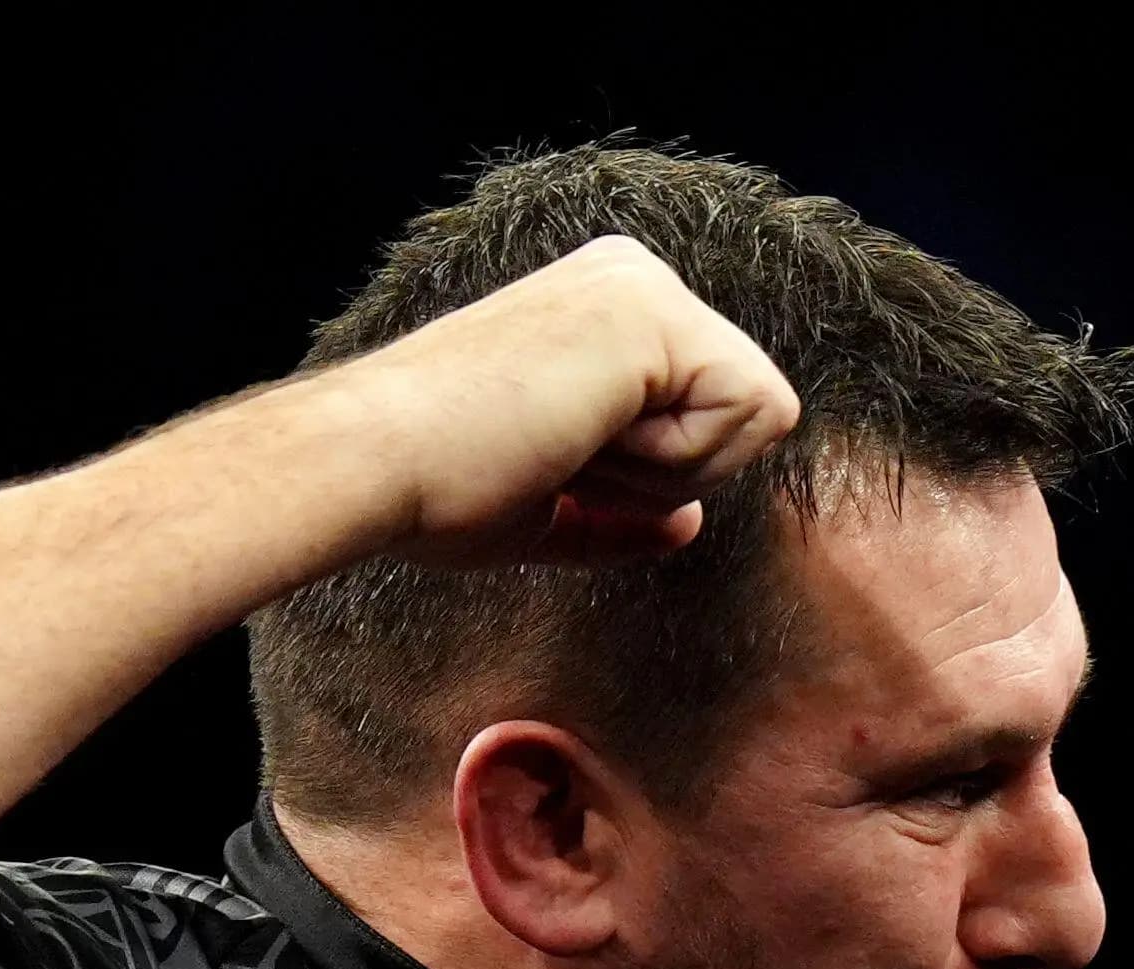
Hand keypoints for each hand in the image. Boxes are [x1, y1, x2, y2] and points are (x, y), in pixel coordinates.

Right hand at [330, 234, 803, 567]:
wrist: (377, 467)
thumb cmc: (435, 488)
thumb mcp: (548, 504)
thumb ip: (623, 511)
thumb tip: (687, 525)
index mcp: (608, 310)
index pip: (715, 414)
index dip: (656, 478)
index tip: (562, 465)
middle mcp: (634, 278)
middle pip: (746, 417)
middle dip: (672, 475)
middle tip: (562, 458)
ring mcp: (647, 286)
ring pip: (757, 419)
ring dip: (668, 471)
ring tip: (566, 443)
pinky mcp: (657, 312)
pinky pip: (754, 413)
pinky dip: (678, 459)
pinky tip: (586, 436)